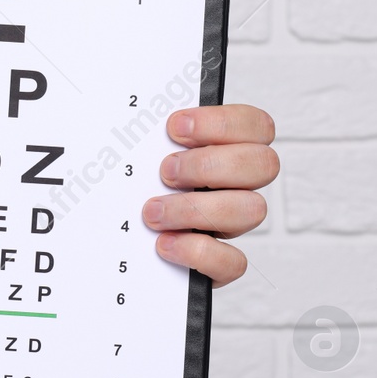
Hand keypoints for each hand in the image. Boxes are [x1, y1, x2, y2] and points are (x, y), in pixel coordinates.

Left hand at [142, 105, 277, 287]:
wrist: (112, 246)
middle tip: (166, 171)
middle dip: (210, 164)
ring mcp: (231, 226)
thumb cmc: (131, 189)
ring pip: (253, 210)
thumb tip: (131, 112)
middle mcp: (236, 186)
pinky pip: (234, 262)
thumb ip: (145, 133)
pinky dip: (198, 252)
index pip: (255, 126)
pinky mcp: (221, 265)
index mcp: (226, 151)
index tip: (175, 127)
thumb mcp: (134, 153)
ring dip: (198, 208)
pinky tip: (165, 243)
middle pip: (264, 164)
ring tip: (154, 211)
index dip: (222, 123)